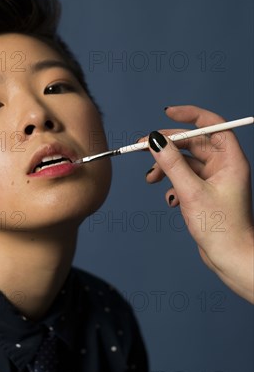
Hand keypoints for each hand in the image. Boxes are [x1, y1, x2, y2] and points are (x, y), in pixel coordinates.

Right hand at [142, 105, 253, 302]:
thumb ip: (171, 164)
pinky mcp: (205, 192)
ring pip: (185, 162)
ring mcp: (215, 179)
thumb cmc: (221, 228)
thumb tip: (154, 140)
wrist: (230, 258)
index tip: (167, 113)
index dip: (190, 115)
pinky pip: (185, 178)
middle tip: (142, 147)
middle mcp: (224, 166)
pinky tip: (169, 199)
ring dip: (165, 168)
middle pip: (192, 143)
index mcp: (230, 159)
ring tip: (150, 179)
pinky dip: (172, 184)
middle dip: (166, 146)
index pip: (211, 125)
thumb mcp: (190, 192)